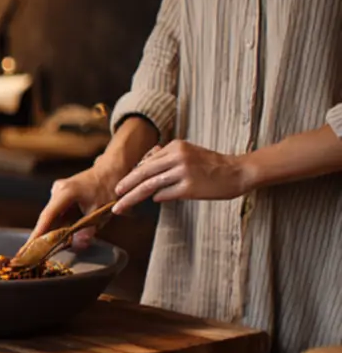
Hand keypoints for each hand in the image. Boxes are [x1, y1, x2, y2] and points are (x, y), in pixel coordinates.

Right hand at [30, 161, 124, 249]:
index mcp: (65, 193)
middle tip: (35, 252)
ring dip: (53, 229)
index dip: (38, 232)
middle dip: (44, 234)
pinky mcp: (61, 192)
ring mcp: (58, 190)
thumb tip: (79, 244)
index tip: (29, 245)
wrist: (110, 170)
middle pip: (48, 217)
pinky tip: (60, 234)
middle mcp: (57, 190)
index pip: (48, 216)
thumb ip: (89, 229)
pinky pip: (57, 211)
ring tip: (47, 246)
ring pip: (53, 215)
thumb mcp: (101, 211)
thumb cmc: (107, 188)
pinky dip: (59, 222)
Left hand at [112, 140, 249, 214]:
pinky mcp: (189, 187)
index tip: (121, 185)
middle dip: (126, 186)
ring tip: (121, 206)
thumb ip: (166, 157)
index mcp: (175, 146)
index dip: (132, 175)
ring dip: (133, 197)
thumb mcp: (188, 152)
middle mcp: (177, 157)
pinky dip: (158, 198)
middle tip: (114, 195)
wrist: (238, 172)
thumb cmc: (211, 165)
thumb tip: (143, 166)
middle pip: (143, 173)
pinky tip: (156, 200)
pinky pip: (165, 195)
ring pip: (150, 185)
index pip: (146, 163)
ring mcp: (183, 172)